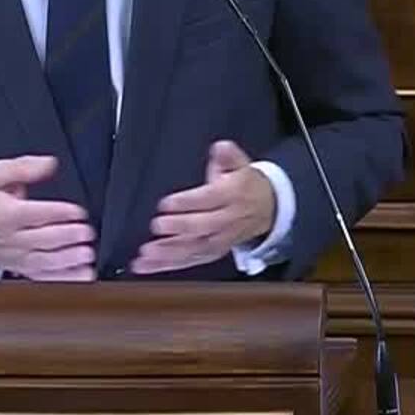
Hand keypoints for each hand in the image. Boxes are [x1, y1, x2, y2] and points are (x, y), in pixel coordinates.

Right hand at [0, 156, 95, 280]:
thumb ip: (22, 167)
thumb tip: (47, 164)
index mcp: (6, 214)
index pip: (34, 214)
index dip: (58, 213)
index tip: (78, 212)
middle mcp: (12, 238)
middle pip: (43, 239)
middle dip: (68, 237)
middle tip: (87, 232)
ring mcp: (19, 257)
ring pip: (45, 261)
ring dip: (68, 259)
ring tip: (87, 253)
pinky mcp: (24, 270)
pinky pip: (45, 278)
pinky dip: (65, 279)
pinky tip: (82, 274)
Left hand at [133, 140, 275, 274]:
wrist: (269, 207)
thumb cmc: (247, 184)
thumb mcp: (241, 163)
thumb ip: (228, 156)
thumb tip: (221, 148)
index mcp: (233, 195)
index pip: (209, 200)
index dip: (187, 203)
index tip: (165, 203)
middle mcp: (228, 219)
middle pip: (203, 227)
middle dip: (178, 229)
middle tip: (156, 227)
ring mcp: (222, 238)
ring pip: (196, 249)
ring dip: (169, 254)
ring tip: (146, 255)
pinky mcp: (214, 251)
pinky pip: (192, 260)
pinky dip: (169, 265)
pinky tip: (149, 266)